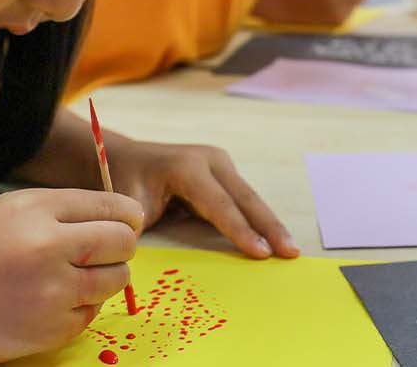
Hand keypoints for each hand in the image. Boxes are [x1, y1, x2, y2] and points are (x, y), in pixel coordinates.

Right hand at [0, 188, 142, 364]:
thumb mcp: (5, 211)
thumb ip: (59, 207)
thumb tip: (116, 214)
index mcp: (34, 212)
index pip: (111, 207)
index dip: (127, 215)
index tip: (129, 220)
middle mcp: (47, 249)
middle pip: (123, 242)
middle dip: (122, 244)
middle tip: (108, 248)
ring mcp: (52, 294)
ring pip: (117, 279)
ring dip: (107, 276)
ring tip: (76, 274)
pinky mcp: (54, 330)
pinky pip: (93, 312)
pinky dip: (82, 305)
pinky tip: (53, 299)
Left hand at [103, 136, 297, 261]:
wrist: (125, 157)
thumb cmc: (126, 182)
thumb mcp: (128, 204)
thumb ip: (139, 229)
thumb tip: (142, 260)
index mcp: (187, 168)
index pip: (219, 205)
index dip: (240, 231)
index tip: (261, 253)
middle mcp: (210, 161)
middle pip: (245, 198)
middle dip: (269, 227)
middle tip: (291, 251)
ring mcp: (220, 165)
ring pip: (250, 198)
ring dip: (270, 224)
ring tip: (290, 249)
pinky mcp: (224, 173)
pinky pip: (243, 199)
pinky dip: (260, 219)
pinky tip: (275, 238)